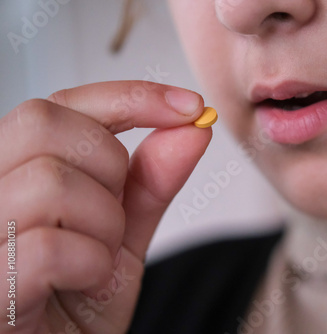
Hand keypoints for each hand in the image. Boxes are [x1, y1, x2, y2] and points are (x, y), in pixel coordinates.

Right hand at [0, 81, 211, 332]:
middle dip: (108, 167)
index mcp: (12, 171)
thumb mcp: (122, 235)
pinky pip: (47, 247)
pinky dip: (88, 265)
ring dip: (103, 226)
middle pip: (46, 123)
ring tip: (95, 260)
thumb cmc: (78, 302)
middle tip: (112, 218)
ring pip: (50, 182)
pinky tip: (80, 283)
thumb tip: (192, 127)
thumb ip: (150, 181)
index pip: (61, 104)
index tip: (190, 106)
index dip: (131, 96)